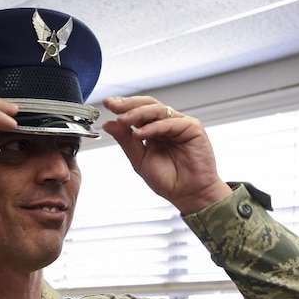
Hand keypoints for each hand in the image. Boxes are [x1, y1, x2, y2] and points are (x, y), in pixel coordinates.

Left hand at [100, 96, 231, 214]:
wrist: (188, 194)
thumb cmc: (168, 180)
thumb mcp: (139, 160)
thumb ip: (126, 141)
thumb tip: (109, 124)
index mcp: (153, 130)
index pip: (138, 111)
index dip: (122, 106)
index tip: (106, 104)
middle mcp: (167, 124)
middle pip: (147, 105)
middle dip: (128, 104)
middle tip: (112, 106)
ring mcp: (180, 124)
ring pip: (157, 110)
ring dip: (137, 114)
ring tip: (122, 120)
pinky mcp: (192, 128)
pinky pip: (170, 123)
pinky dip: (153, 127)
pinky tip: (139, 133)